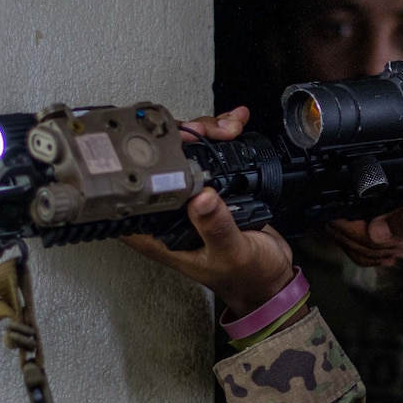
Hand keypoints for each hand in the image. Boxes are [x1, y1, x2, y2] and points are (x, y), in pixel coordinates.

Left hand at [124, 106, 296, 316]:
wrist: (273, 276)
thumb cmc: (246, 277)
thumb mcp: (232, 254)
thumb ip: (215, 227)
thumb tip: (200, 198)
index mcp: (160, 236)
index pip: (129, 197)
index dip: (136, 166)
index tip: (156, 145)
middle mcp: (169, 214)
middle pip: (157, 164)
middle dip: (178, 139)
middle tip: (202, 132)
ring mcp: (189, 199)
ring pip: (184, 153)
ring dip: (204, 133)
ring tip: (227, 128)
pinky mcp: (210, 188)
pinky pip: (209, 156)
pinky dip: (221, 137)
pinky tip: (234, 125)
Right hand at [324, 174, 402, 266]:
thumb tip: (375, 232)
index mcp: (377, 178)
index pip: (343, 207)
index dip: (360, 232)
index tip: (394, 240)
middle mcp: (360, 188)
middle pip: (338, 226)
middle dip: (370, 245)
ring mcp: (356, 204)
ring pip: (342, 237)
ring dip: (371, 253)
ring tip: (401, 251)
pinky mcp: (359, 218)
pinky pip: (350, 244)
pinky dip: (368, 256)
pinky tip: (389, 256)